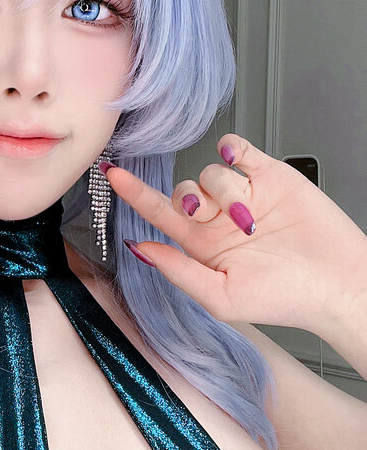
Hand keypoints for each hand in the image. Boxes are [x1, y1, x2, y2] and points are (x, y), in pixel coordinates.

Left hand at [104, 133, 366, 334]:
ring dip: (224, 191)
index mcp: (202, 246)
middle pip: (183, 189)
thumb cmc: (285, 300)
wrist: (338, 285)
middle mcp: (219, 218)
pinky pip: (239, 151)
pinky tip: (236, 159)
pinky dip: (232, 150)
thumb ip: (179, 271)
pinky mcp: (271, 176)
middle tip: (207, 215)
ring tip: (250, 219)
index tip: (112, 176)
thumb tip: (140, 248)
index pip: (159, 214)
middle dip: (187, 197)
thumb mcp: (221, 297)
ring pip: (211, 172)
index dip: (135, 195)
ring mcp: (245, 194)